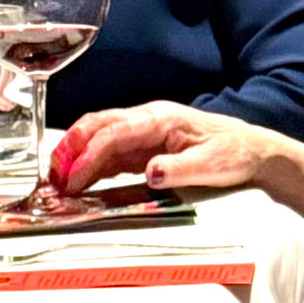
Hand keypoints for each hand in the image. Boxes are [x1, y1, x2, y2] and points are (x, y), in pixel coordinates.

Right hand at [49, 101, 273, 194]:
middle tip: (52, 177)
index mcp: (160, 118)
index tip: (73, 179)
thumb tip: (150, 173)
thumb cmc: (232, 153)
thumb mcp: (211, 164)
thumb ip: (179, 168)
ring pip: (99, 137)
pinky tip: (78, 184)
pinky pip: (109, 153)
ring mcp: (143, 133)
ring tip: (56, 183)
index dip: (91, 155)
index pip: (116, 132)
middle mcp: (146, 120)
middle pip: (98, 125)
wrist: (250, 150)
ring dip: (76, 156)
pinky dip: (90, 166)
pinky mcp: (143, 148)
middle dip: (72, 147)